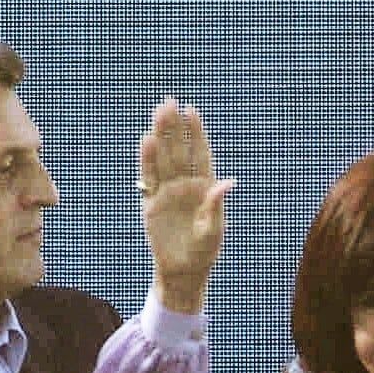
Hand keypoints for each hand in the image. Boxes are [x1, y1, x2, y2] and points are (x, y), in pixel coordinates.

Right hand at [136, 97, 231, 310]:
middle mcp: (185, 184)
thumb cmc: (203, 252)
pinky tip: (146, 142)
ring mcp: (167, 192)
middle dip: (175, 126)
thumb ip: (216, 206)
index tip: (191, 110)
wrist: (182, 271)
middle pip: (179, 150)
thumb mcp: (213, 231)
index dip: (196, 132)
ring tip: (157, 112)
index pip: (200, 153)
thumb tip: (227, 183)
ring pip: (163, 158)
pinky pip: (148, 178)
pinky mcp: (151, 203)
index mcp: (204, 187)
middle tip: (168, 101)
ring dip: (160, 136)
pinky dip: (147, 161)